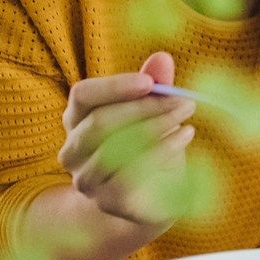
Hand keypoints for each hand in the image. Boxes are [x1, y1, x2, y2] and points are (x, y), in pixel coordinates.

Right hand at [58, 51, 194, 227]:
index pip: (82, 95)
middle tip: (184, 101)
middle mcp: (73, 150)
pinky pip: (128, 177)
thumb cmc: (151, 145)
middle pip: (99, 122)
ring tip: (187, 118)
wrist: (155, 198)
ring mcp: (86, 179)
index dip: (114, 87)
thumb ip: (155, 86)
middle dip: (145, 108)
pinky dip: (161, 152)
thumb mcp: (155, 112)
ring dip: (157, 129)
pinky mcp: (106, 201)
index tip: (150, 82)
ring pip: (113, 151)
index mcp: (78, 119)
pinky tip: (184, 136)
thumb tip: (162, 58)